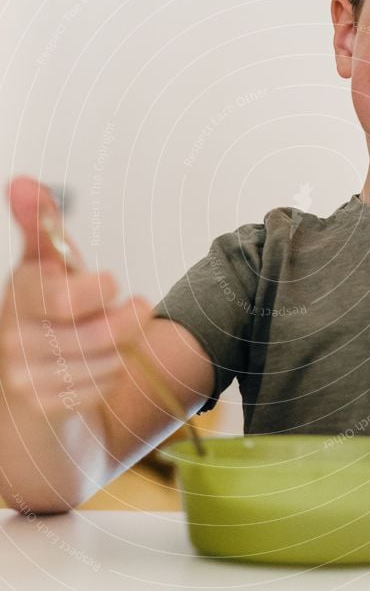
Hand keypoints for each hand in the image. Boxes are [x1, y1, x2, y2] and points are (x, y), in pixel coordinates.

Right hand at [0, 176, 152, 416]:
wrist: (30, 386)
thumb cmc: (50, 317)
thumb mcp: (49, 267)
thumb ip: (42, 225)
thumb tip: (24, 182)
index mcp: (19, 293)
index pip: (60, 295)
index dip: (96, 290)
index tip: (111, 282)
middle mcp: (12, 335)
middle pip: (95, 331)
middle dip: (125, 320)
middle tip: (137, 309)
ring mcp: (23, 375)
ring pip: (104, 358)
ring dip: (122, 348)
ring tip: (113, 340)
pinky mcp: (41, 408)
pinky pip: (100, 386)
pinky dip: (111, 375)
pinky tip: (99, 368)